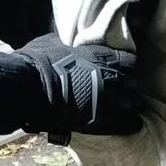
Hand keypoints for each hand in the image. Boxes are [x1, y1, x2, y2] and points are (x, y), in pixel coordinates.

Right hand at [15, 33, 143, 141]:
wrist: (30, 88)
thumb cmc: (39, 60)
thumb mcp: (55, 42)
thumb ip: (70, 44)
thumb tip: (67, 41)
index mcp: (100, 56)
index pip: (129, 60)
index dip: (128, 65)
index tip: (125, 68)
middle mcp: (109, 77)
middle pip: (132, 83)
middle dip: (131, 86)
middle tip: (129, 89)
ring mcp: (105, 100)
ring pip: (130, 104)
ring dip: (131, 104)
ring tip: (133, 107)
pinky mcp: (97, 121)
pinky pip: (122, 123)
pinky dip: (129, 123)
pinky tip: (135, 124)